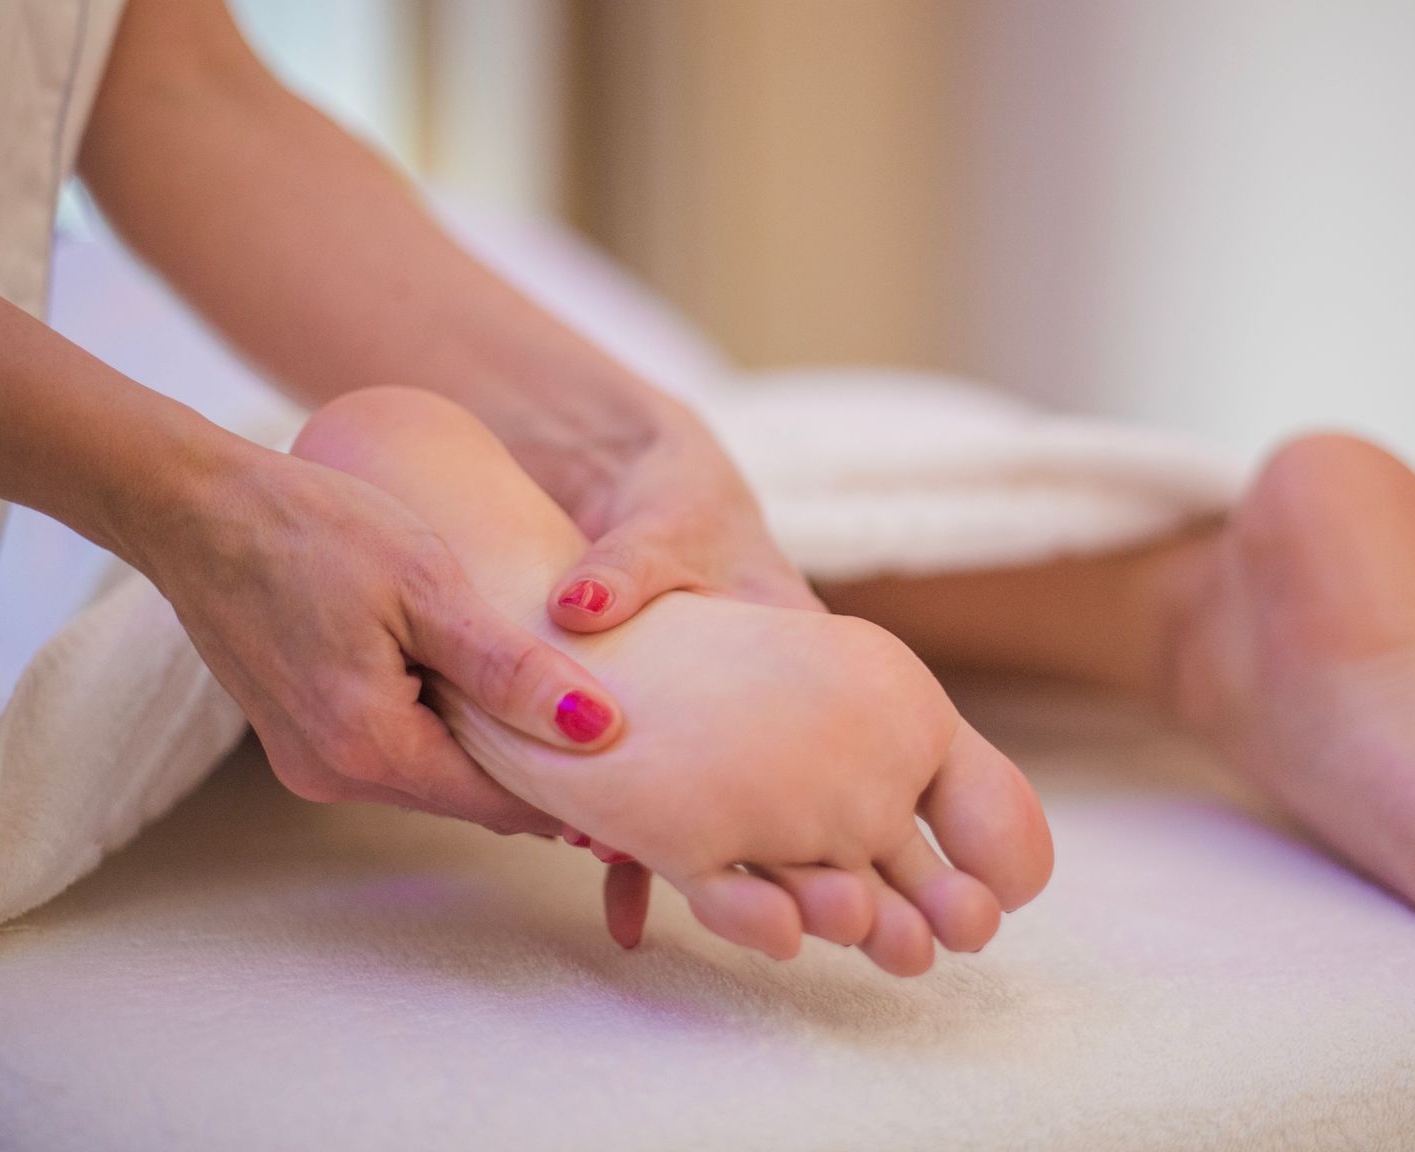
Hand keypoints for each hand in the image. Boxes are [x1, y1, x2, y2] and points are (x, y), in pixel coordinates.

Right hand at [131, 443, 624, 831]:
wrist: (194, 506)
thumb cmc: (314, 529)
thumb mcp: (429, 588)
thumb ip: (512, 669)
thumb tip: (602, 729)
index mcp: (370, 749)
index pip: (501, 804)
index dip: (574, 794)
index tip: (641, 771)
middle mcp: (333, 775)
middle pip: (468, 796)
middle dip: (538, 774)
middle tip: (621, 739)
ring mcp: (308, 759)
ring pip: (432, 774)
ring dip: (491, 749)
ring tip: (566, 708)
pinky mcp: (298, 731)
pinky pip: (393, 748)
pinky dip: (444, 729)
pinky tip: (487, 688)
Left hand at [514, 400, 821, 942]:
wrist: (632, 492)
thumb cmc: (671, 500)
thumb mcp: (656, 526)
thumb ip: (622, 570)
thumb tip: (578, 606)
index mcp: (795, 641)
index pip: (836, 727)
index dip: (831, 794)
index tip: (807, 848)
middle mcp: (774, 702)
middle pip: (802, 794)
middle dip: (795, 861)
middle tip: (784, 913)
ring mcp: (723, 733)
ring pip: (732, 819)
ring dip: (714, 871)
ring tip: (695, 916)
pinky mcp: (668, 750)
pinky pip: (665, 818)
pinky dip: (645, 860)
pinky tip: (630, 922)